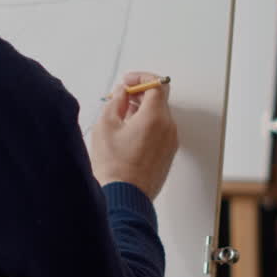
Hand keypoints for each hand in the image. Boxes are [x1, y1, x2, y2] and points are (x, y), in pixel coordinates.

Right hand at [88, 71, 178, 199]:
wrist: (124, 198)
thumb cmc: (113, 165)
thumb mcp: (106, 125)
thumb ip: (116, 101)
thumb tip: (122, 92)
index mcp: (155, 117)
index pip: (157, 84)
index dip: (141, 78)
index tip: (127, 82)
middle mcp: (168, 128)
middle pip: (159, 99)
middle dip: (139, 94)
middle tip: (120, 98)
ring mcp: (170, 142)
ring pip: (159, 115)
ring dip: (142, 110)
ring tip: (121, 117)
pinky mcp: (168, 154)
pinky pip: (160, 130)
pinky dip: (148, 124)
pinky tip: (128, 132)